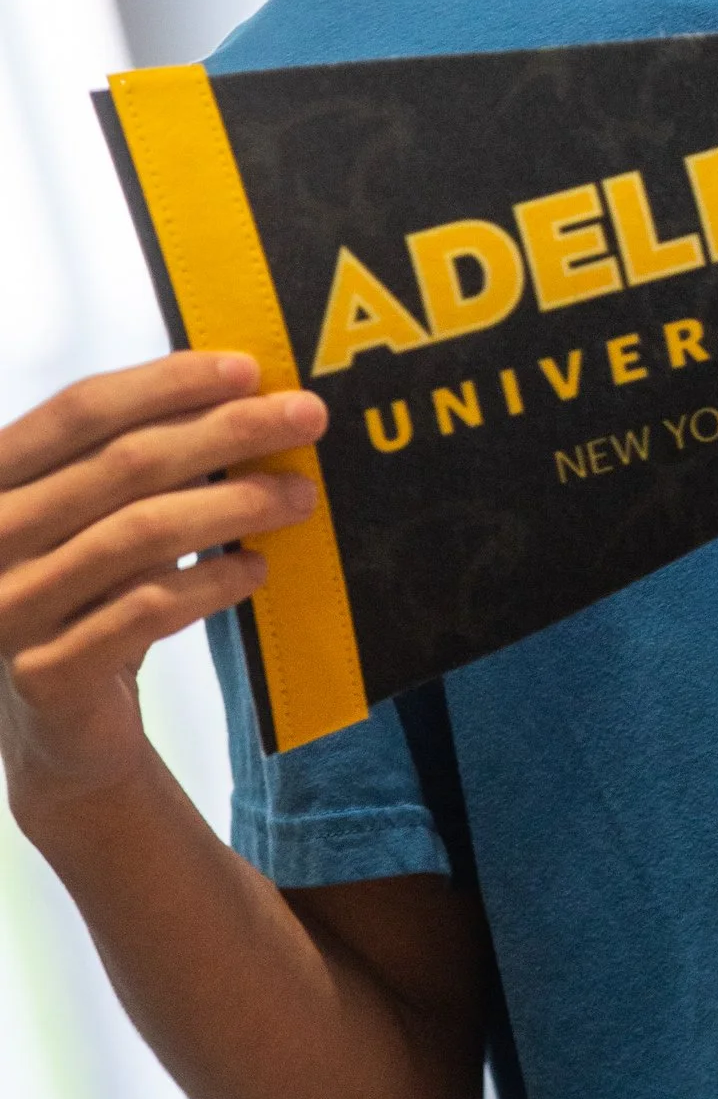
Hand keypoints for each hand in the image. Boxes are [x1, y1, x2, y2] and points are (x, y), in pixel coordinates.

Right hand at [0, 354, 324, 825]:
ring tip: (299, 495)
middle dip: (227, 431)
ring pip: (143, 532)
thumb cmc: (86, 593)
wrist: (59, 729)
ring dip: (236, 504)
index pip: (80, 410)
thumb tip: (241, 393)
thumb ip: (135, 460)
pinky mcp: (47, 674)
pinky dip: (214, 581)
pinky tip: (257, 568)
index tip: (248, 368)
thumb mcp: (92, 518)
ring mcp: (9, 610)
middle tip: (306, 418)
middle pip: (124, 465)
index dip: (166, 383)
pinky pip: (149, 608)